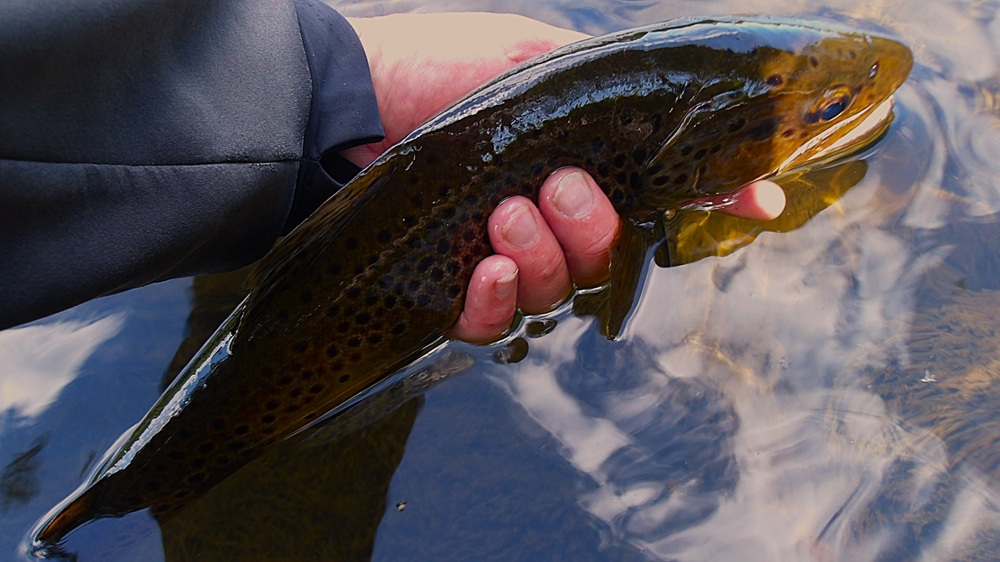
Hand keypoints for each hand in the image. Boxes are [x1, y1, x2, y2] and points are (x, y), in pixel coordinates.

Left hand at [344, 13, 785, 342]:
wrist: (342, 93)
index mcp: (574, 169)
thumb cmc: (442, 69)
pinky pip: (489, 323)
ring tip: (507, 212)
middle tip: (558, 187)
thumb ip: (633, 110)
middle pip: (601, 261)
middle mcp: (540, 223)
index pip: (651, 205)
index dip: (704, 209)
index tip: (756, 206)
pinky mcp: (442, 290)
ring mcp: (491, 259)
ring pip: (551, 293)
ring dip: (541, 258)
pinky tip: (483, 267)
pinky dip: (494, 301)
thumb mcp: (547, 69)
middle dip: (590, 230)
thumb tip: (740, 159)